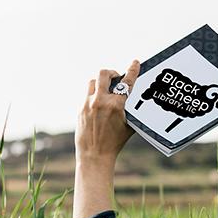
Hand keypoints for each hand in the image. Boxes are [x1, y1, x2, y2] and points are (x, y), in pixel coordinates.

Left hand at [72, 60, 138, 217]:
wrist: (94, 155)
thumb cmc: (115, 142)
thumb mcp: (129, 124)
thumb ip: (131, 109)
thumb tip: (136, 97)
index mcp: (116, 105)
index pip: (127, 81)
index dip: (133, 69)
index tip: (135, 62)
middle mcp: (101, 102)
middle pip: (104, 74)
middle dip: (111, 72)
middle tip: (116, 77)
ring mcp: (88, 105)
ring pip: (92, 82)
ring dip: (100, 83)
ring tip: (106, 89)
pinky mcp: (80, 109)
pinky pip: (87, 95)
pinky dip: (94, 95)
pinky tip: (98, 104)